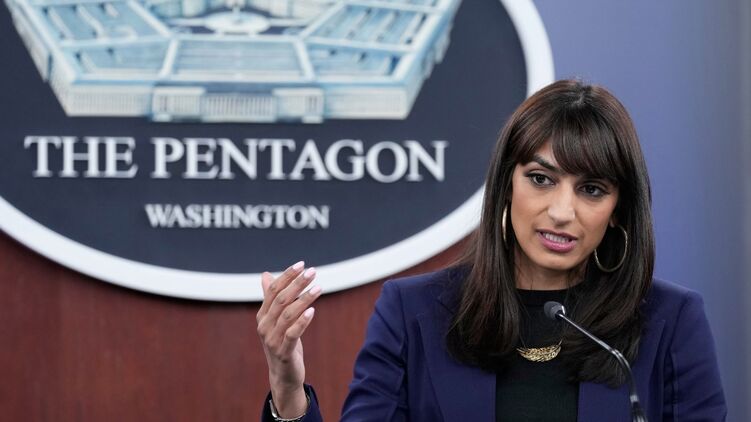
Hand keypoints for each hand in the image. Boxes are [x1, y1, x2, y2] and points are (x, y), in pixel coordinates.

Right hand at [256, 261, 321, 417]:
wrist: (283, 375)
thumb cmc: (282, 342)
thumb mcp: (277, 319)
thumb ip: (272, 298)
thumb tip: (265, 275)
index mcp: (263, 315)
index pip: (274, 290)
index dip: (287, 276)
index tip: (302, 264)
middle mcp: (264, 325)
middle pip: (281, 299)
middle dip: (297, 283)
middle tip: (313, 272)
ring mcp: (272, 339)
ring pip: (288, 314)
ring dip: (304, 299)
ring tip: (318, 288)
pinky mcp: (282, 351)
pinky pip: (292, 334)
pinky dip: (302, 321)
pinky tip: (312, 310)